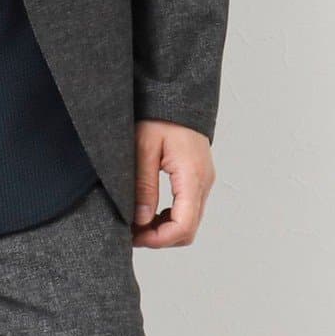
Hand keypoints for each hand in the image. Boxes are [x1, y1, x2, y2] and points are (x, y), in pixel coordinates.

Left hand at [133, 120, 214, 248]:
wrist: (176, 96)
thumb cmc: (159, 117)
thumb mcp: (143, 149)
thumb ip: (144, 186)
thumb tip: (141, 220)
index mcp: (192, 176)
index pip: (183, 225)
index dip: (158, 239)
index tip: (134, 237)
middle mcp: (203, 183)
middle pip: (188, 230)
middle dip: (159, 238)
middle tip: (131, 232)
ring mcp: (203, 182)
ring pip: (189, 222)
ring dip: (164, 230)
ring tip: (136, 223)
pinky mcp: (198, 179)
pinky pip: (188, 209)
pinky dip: (170, 218)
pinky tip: (149, 212)